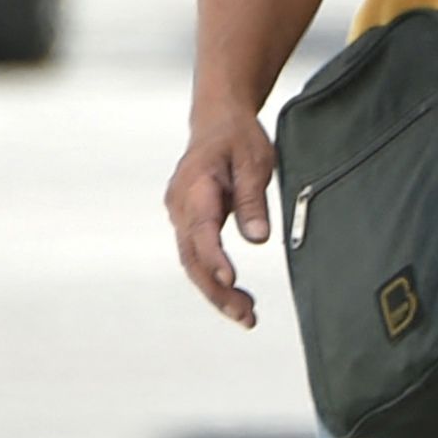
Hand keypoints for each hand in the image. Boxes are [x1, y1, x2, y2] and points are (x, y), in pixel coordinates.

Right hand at [168, 106, 277, 327]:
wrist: (217, 121)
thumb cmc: (238, 138)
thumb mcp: (255, 161)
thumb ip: (253, 199)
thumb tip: (257, 239)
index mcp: (196, 185)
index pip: (201, 228)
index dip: (214, 256)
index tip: (229, 278)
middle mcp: (180, 205)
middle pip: (192, 256)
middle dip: (216, 289)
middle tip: (246, 315)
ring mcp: (180, 215)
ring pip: (192, 261)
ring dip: (216, 291)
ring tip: (247, 316)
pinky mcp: (187, 223)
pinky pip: (196, 255)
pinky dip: (213, 278)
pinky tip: (235, 296)